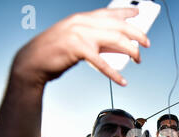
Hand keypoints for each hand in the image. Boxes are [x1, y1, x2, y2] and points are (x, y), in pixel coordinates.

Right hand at [12, 8, 149, 86]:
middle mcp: (82, 22)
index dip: (126, 12)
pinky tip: (122, 81)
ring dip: (131, 51)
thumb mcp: (78, 41)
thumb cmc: (55, 52)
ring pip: (115, 40)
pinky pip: (102, 63)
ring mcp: (80, 34)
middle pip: (118, 26)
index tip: (138, 13)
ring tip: (138, 60)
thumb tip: (119, 47)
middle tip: (146, 44)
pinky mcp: (78, 50)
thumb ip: (98, 41)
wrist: (32, 61)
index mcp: (82, 18)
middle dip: (136, 34)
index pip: (109, 12)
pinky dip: (114, 74)